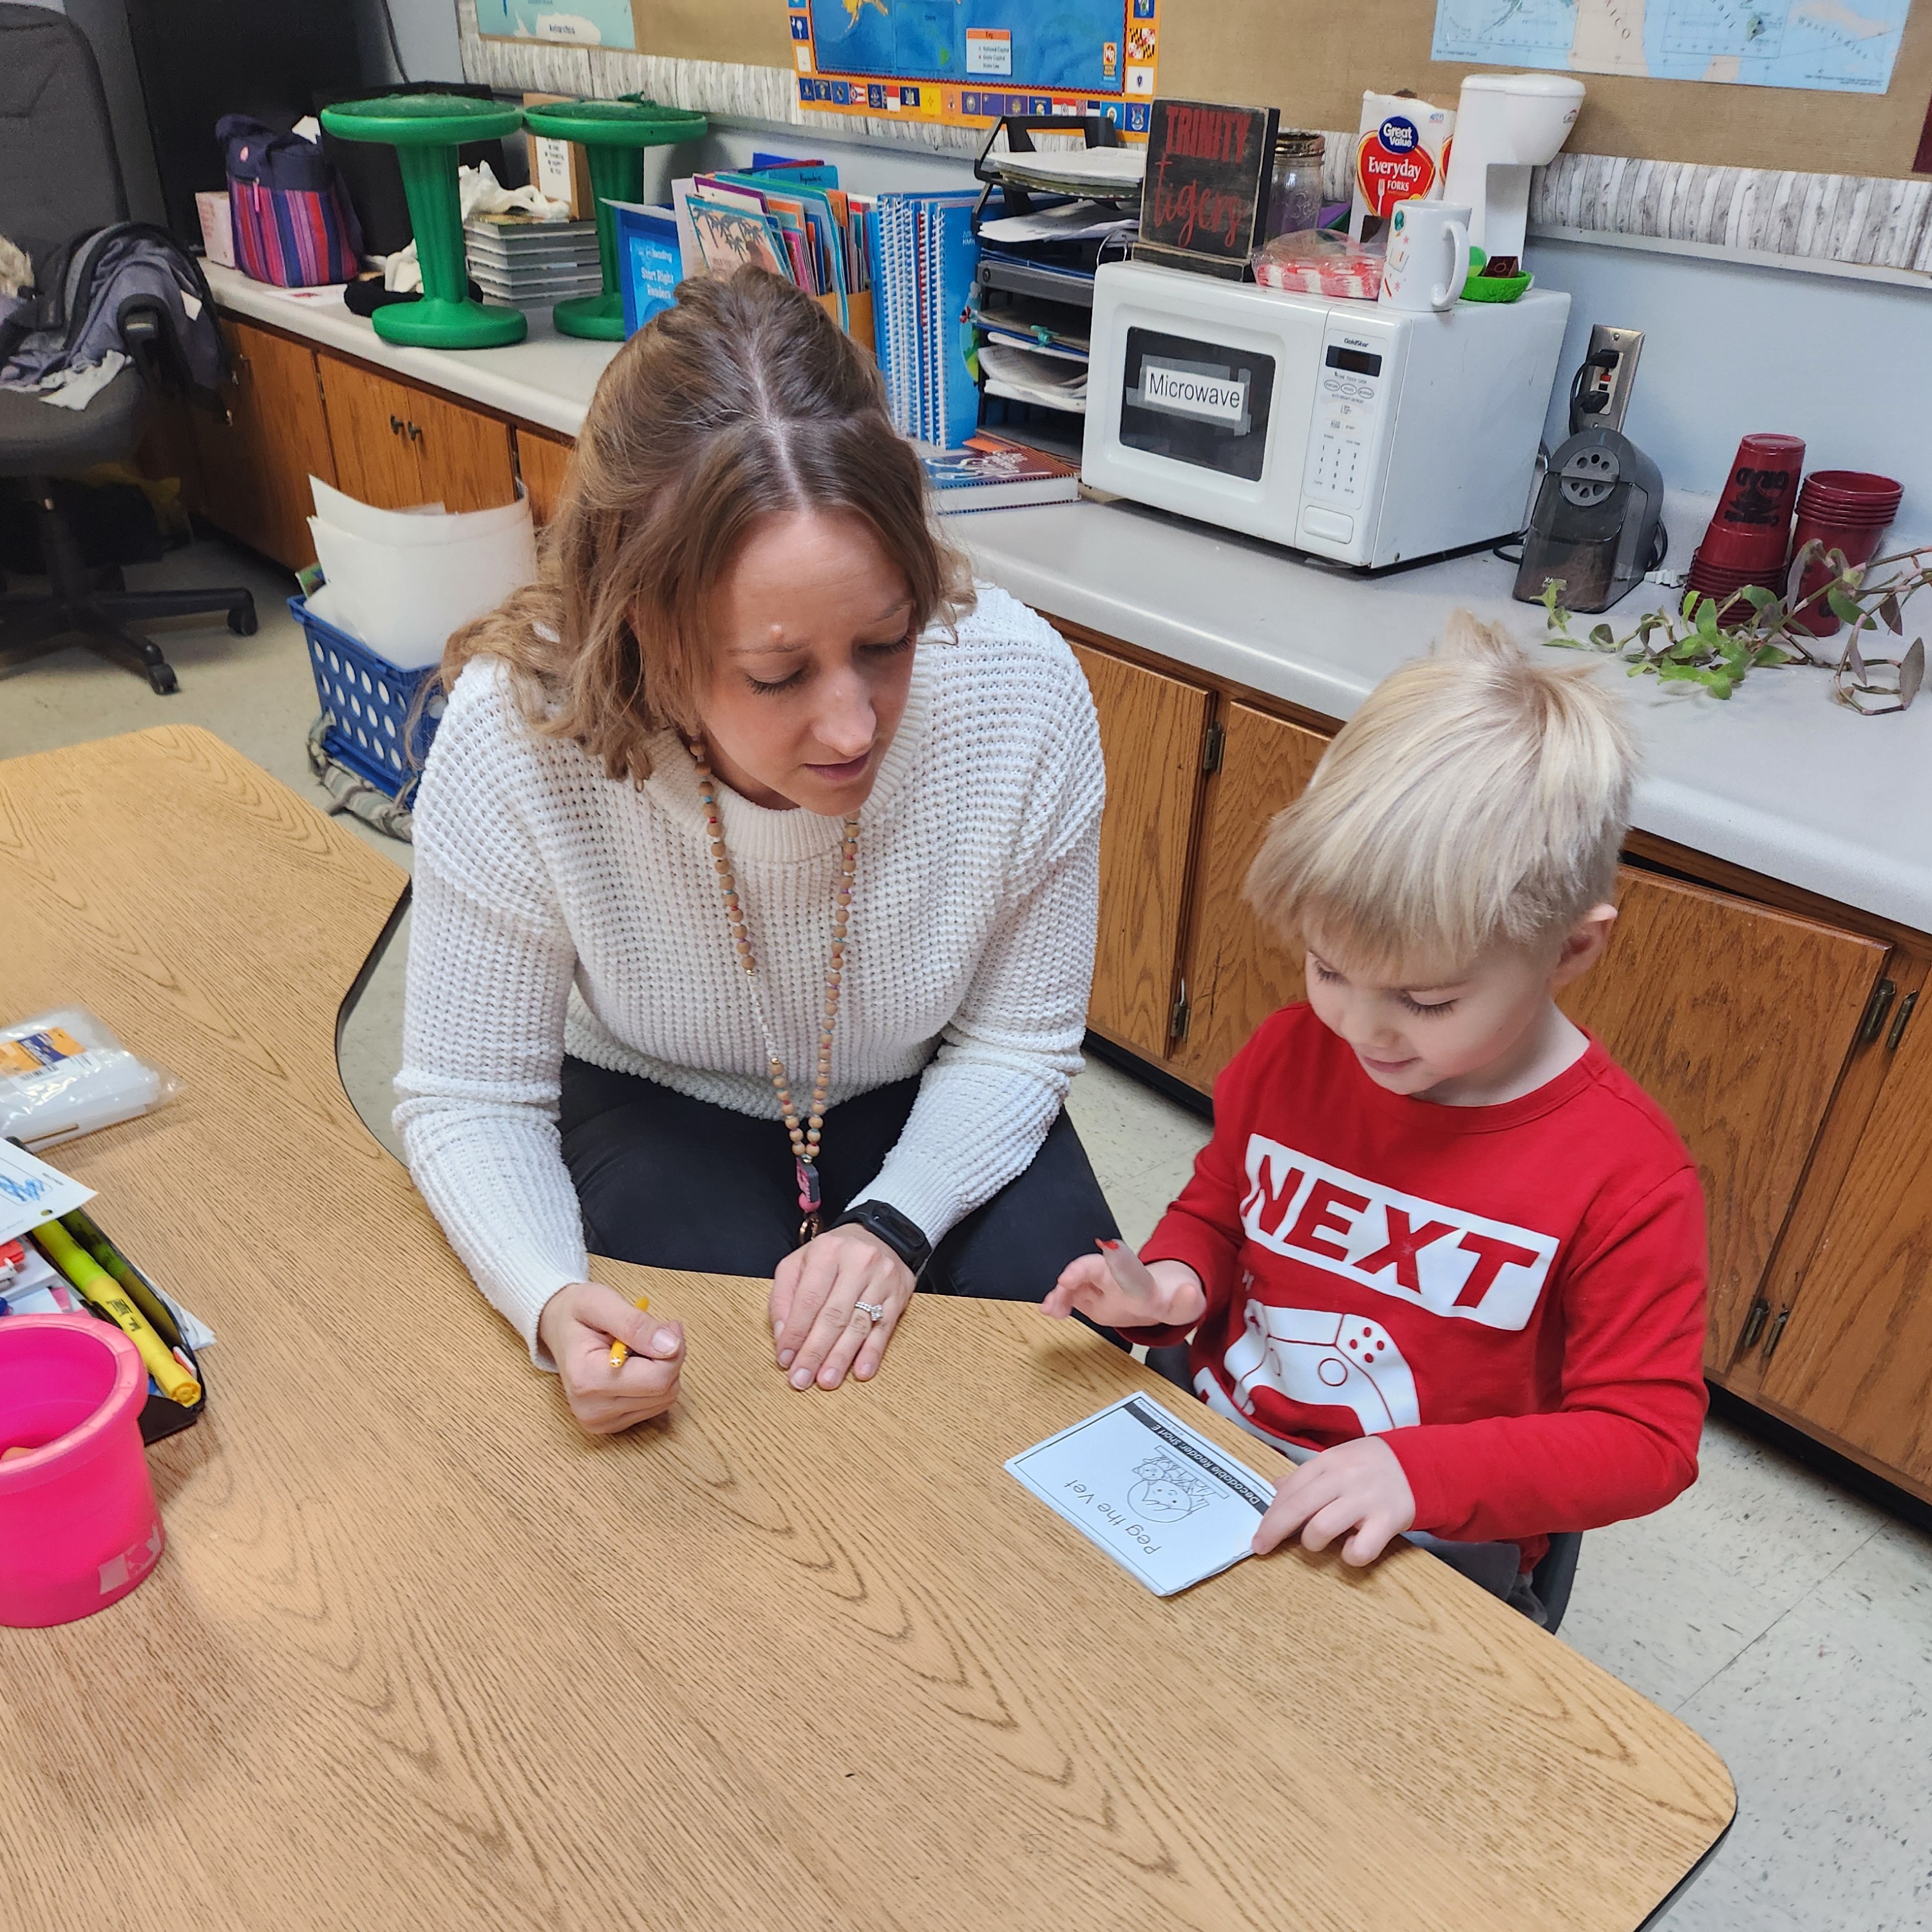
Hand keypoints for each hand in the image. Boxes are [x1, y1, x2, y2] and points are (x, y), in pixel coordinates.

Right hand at [538, 1281, 684, 1435]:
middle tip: (653, 1334)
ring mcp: (600, 1422)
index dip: (673, 1349)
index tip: (668, 1326)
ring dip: (662, 1370)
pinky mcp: (611, 1425)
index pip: (657, 1379)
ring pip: (664, 1399)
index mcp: (586, 1379)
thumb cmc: (576, 1314)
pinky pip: (655, 1406)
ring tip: (637, 1349)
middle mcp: (592, 1410)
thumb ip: (636, 1324)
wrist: (556, 1329)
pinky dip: (654, 1383)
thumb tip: (671, 1345)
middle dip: (668, 1358)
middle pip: (664, 1391)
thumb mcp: (601, 1303)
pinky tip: (636, 1367)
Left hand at [770, 1225, 914, 1390]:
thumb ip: (784, 1297)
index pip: (808, 1299)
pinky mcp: (899, 1294)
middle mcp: (858, 1263)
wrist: (881, 1234)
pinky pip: (885, 1327)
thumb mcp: (800, 1263)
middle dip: (816, 1351)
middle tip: (802, 1379)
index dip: (795, 1332)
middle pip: (834, 1315)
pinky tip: (862, 1371)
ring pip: (859, 1324)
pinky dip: (873, 1352)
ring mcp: (882, 1279)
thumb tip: (782, 1337)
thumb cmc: (833, 1255)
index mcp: (827, 1252)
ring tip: (827, 1381)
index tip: (784, 1359)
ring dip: (842, 1357)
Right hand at [1041, 1240, 1205, 1331]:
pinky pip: (1069, 1298)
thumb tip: (1190, 1291)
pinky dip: (1058, 1303)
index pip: (1124, 1266)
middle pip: (1092, 1268)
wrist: (1156, 1300)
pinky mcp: (1087, 1299)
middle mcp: (1113, 1276)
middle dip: (1077, 1273)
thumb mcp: (1184, 1303)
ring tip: (1050, 1309)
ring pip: (1075, 1283)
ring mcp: (1097, 1287)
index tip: (1100, 1256)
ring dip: (1061, 1294)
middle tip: (1065, 1283)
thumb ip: (1188, 1299)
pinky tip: (1050, 1312)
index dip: (1114, 1262)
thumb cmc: (1167, 1298)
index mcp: (1137, 1276)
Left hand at [1252, 1436, 1415, 1565]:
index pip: (1289, 1490)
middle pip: (1298, 1507)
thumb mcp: (1336, 1460)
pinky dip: (1350, 1555)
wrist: (1418, 1463)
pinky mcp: (1387, 1521)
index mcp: (1327, 1462)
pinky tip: (1352, 1547)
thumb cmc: (1369, 1466)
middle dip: (1275, 1531)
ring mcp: (1365, 1500)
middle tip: (1263, 1548)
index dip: (1269, 1515)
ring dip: (1313, 1543)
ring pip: (1322, 1529)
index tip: (1258, 1535)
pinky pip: (1360, 1549)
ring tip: (1319, 1541)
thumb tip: (1275, 1489)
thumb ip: (1306, 1476)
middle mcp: (1343, 1479)